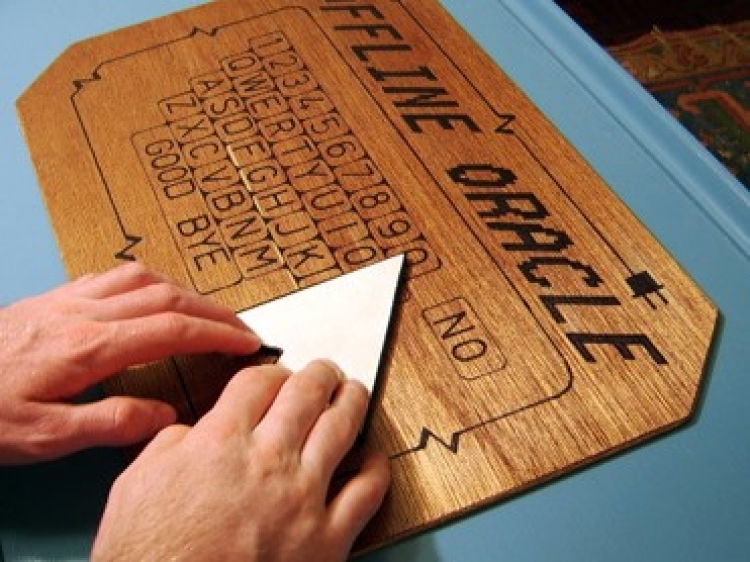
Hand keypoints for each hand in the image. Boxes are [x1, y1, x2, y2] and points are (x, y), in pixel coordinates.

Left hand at [0, 262, 260, 463]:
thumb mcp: (42, 436)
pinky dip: (148, 283)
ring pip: (142, 278)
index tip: (247, 342)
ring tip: (206, 312)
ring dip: (184, 292)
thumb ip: (108, 424)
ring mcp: (67, 299)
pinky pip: (113, 276)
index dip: (217, 334)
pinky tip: (151, 296)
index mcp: (88, 346)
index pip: (171, 329)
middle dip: (213, 310)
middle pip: (166, 296)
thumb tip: (163, 417)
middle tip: (241, 327)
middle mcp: (83, 313)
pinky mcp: (53, 298)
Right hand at [92, 360, 390, 561]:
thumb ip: (170, 445)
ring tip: (353, 392)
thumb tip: (193, 433)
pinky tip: (373, 457)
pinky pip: (367, 492)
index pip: (260, 381)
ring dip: (352, 400)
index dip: (271, 371)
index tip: (277, 375)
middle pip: (308, 392)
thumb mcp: (135, 486)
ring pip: (343, 427)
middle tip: (325, 371)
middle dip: (320, 373)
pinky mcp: (327, 540)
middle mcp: (269, 461)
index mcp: (222, 442)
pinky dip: (376, 468)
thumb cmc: (147, 557)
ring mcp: (303, 499)